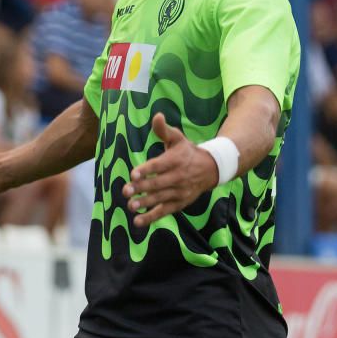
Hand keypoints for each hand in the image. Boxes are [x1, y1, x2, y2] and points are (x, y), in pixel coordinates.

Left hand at [121, 113, 218, 227]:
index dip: (146, 170)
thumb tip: (156, 116)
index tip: (133, 174)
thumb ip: (164, 130)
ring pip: (161, 199)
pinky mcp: (180, 203)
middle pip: (158, 184)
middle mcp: (178, 177)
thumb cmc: (187, 151)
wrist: (211, 169)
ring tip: (131, 206)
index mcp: (175, 160)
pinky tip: (138, 222)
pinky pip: (165, 211)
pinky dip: (152, 217)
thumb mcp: (177, 138)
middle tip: (126, 191)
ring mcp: (179, 191)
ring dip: (145, 204)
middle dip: (141, 188)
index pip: (159, 166)